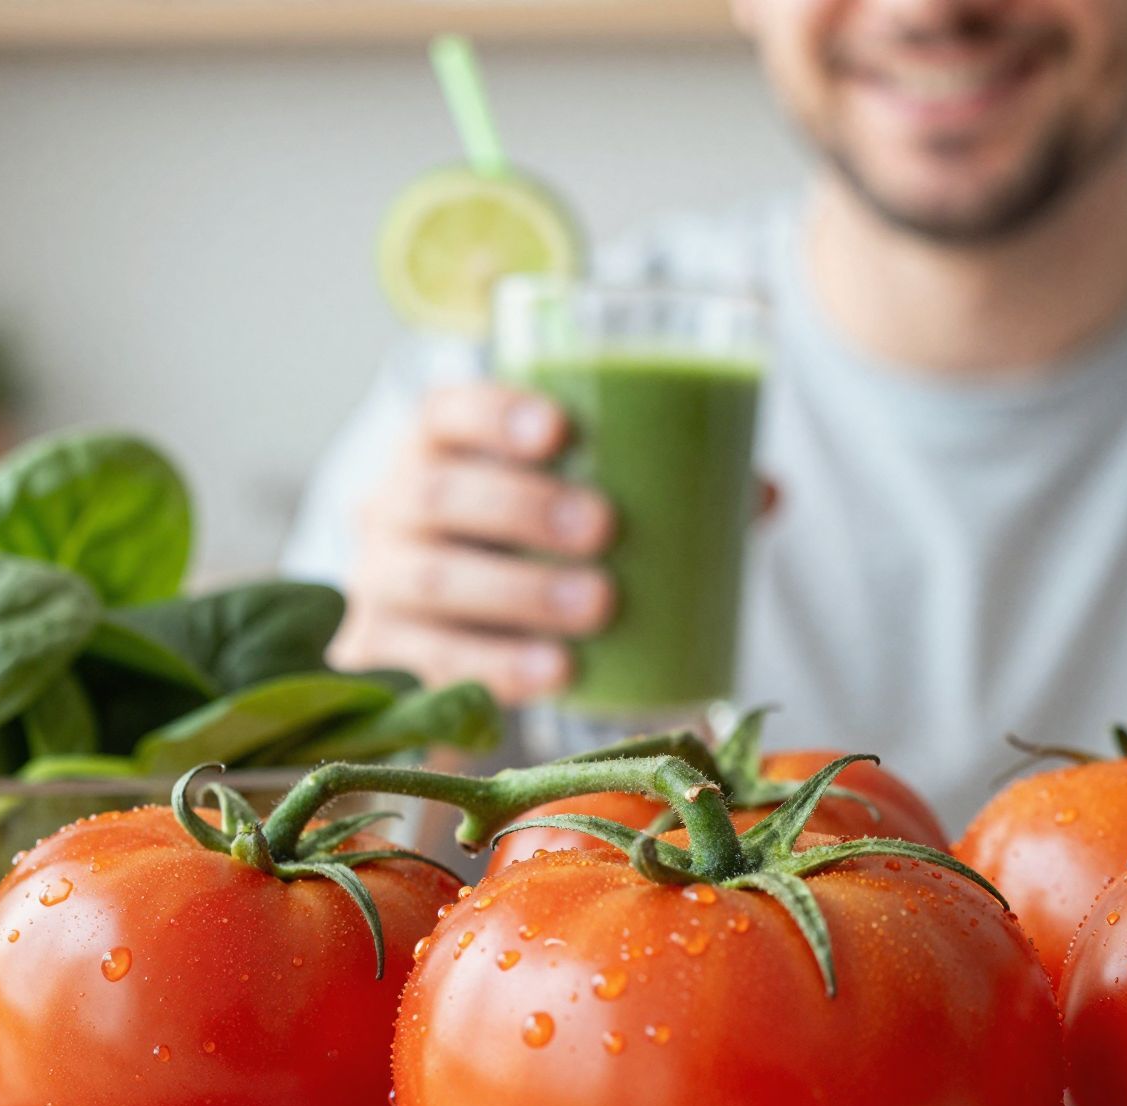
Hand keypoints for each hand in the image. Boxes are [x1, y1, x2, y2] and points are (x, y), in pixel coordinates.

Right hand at [331, 384, 614, 701]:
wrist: (438, 653)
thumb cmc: (517, 559)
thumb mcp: (550, 510)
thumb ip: (622, 490)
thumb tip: (746, 488)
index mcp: (433, 455)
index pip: (446, 413)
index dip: (495, 414)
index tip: (560, 428)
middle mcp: (391, 513)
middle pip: (438, 496)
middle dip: (523, 508)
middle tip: (603, 527)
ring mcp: (379, 589)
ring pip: (433, 582)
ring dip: (521, 591)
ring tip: (596, 604)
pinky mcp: (387, 663)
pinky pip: (433, 665)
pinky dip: (499, 668)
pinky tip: (555, 670)